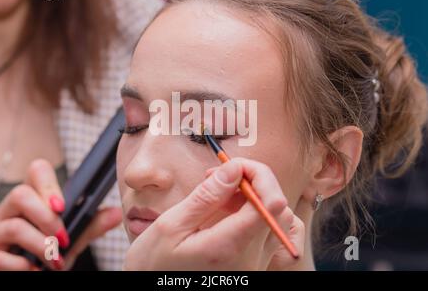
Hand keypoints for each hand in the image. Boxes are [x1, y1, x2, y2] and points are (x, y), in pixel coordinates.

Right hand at [0, 159, 121, 270]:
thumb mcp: (69, 243)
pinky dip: (20, 266)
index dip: (48, 184)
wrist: (22, 281)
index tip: (63, 205)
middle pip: (20, 194)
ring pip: (12, 225)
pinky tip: (34, 271)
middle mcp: (6, 212)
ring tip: (55, 260)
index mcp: (29, 202)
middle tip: (63, 238)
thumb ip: (89, 228)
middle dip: (47, 217)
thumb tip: (117, 213)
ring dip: (40, 244)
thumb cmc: (43, 260)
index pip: (35, 172)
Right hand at [124, 158, 304, 270]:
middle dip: (256, 183)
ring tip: (221, 194)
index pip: (270, 203)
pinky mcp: (252, 266)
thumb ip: (206, 196)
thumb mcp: (171, 225)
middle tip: (222, 177)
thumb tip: (234, 169)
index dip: (258, 175)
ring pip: (277, 220)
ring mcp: (253, 266)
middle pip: (278, 210)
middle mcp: (250, 260)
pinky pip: (267, 233)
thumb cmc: (154, 263)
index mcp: (229, 247)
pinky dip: (253, 213)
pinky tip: (226, 210)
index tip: (233, 166)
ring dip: (256, 197)